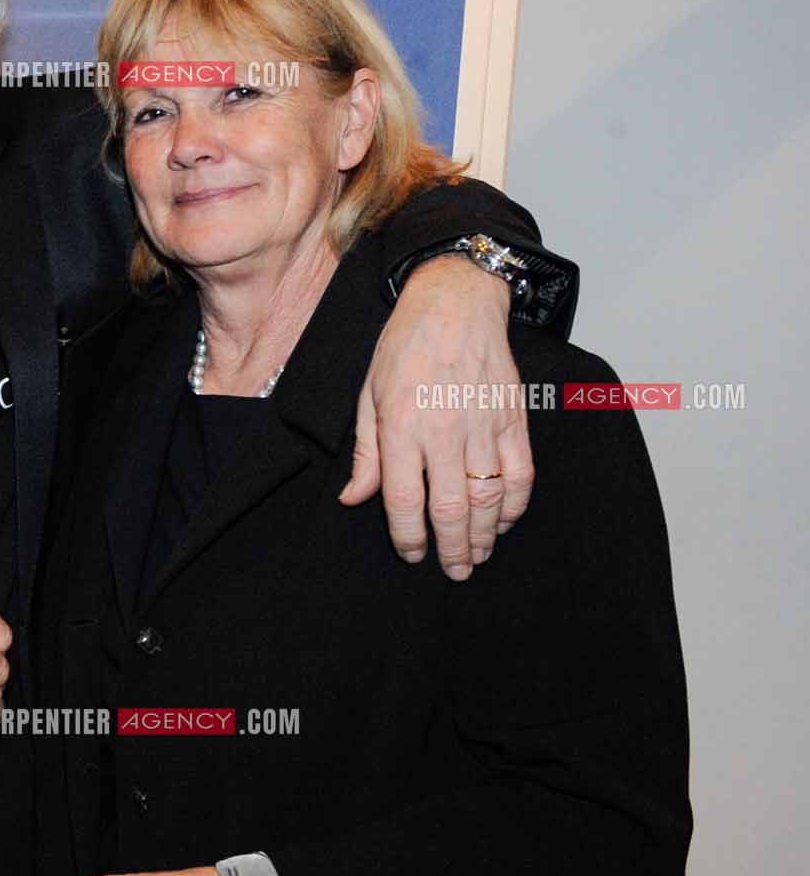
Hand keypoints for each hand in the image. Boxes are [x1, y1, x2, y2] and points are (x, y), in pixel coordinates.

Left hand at [341, 257, 531, 579]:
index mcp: (401, 426)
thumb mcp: (368, 395)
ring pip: (488, 499)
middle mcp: (443, 432)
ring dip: (483, 536)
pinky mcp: (513, 420)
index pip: (403, 498)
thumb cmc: (404, 347)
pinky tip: (503, 521)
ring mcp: (484, 427)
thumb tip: (354, 498)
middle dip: (451, 548)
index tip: (411, 553)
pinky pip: (521, 474)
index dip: (407, 535)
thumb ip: (366, 453)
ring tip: (476, 557)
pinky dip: (515, 505)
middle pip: (450, 509)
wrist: (455, 304)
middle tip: (453, 571)